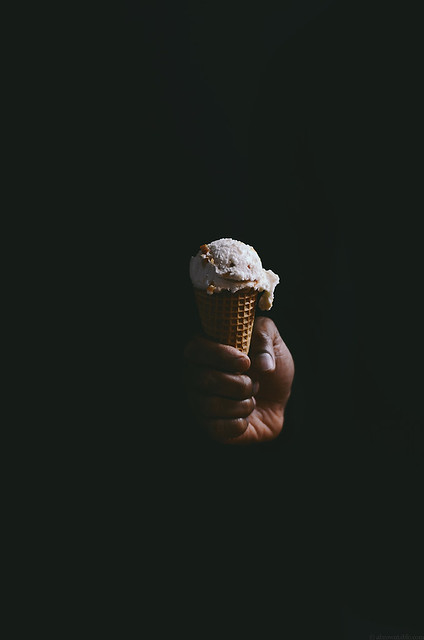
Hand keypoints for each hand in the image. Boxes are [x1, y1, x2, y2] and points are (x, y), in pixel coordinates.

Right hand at [183, 317, 293, 443]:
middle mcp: (194, 376)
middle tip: (255, 382)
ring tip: (252, 398)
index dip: (219, 356)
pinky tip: (247, 416)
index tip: (245, 362)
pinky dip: (239, 423)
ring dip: (242, 403)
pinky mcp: (209, 427)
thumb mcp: (272, 339)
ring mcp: (199, 403)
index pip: (195, 349)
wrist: (278, 396)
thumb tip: (262, 364)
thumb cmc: (267, 362)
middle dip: (238, 383)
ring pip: (210, 405)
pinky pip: (216, 429)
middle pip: (203, 379)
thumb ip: (264, 337)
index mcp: (204, 350)